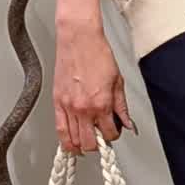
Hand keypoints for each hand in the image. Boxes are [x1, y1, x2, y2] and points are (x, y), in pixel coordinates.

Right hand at [53, 18, 136, 153]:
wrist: (78, 39)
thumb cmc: (98, 54)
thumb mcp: (118, 81)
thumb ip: (121, 107)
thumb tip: (127, 122)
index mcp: (102, 104)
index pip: (109, 134)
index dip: (114, 135)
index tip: (114, 131)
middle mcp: (84, 108)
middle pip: (90, 143)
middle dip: (97, 145)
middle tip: (100, 138)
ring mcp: (68, 106)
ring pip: (73, 140)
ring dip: (81, 145)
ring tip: (86, 143)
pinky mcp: (57, 102)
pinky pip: (59, 129)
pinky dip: (65, 141)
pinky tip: (70, 144)